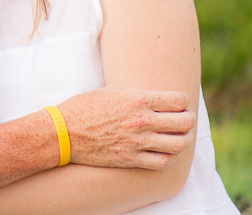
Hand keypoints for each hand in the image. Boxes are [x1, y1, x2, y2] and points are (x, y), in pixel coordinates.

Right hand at [57, 86, 195, 169]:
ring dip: (184, 140)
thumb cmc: (85, 107)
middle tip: (185, 120)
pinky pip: (162, 162)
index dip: (183, 102)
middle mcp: (142, 120)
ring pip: (178, 144)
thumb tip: (155, 96)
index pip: (178, 100)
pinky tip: (166, 152)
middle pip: (183, 122)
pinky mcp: (131, 160)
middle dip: (188, 120)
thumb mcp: (113, 90)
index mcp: (138, 99)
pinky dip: (170, 157)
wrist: (63, 133)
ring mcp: (137, 142)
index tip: (179, 104)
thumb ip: (137, 94)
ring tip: (180, 137)